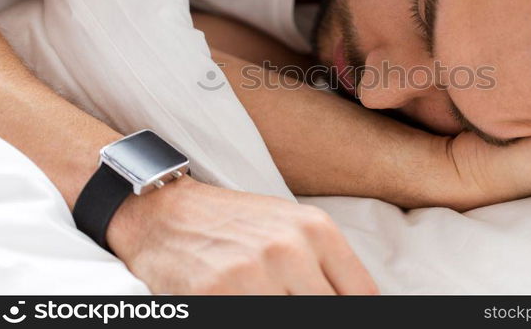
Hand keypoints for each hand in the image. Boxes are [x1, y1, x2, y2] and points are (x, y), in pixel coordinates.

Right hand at [106, 176, 378, 294]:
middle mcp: (291, 248)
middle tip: (290, 301)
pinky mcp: (220, 293)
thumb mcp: (291, 227)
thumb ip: (325, 263)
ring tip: (265, 297)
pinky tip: (241, 305)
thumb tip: (353, 300)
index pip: (362, 294)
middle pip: (330, 310)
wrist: (168, 213)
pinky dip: (251, 319)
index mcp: (316, 229)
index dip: (353, 312)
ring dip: (281, 315)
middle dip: (318, 315)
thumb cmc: (234, 222)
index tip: (341, 314)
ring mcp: (255, 272)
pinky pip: (254, 321)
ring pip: (297, 318)